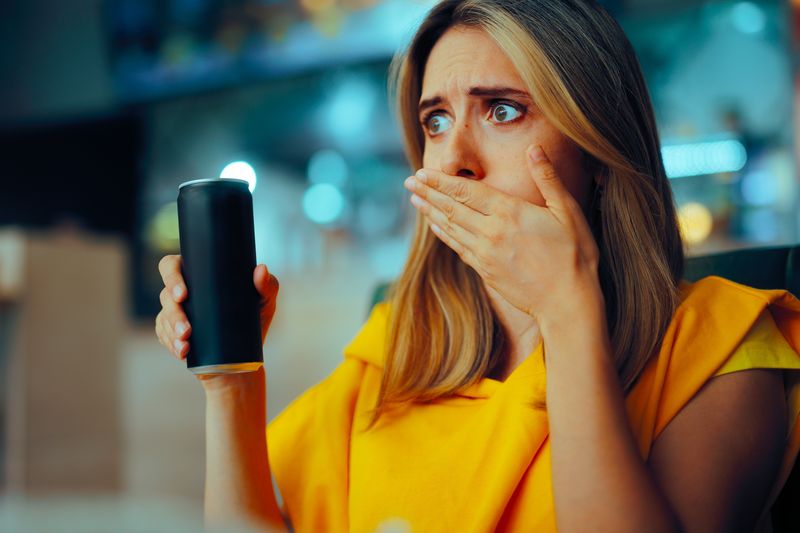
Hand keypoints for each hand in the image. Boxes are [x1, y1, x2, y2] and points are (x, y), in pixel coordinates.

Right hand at [154, 255, 279, 362]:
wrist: (248, 354)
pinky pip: (164, 337)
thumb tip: (261, 269)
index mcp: (198, 274)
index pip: (172, 265)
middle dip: (173, 312)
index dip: (171, 276)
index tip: (184, 293)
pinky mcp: (172, 334)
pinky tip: (182, 352)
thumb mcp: (264, 301)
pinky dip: (172, 345)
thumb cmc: (254, 318)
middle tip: (187, 328)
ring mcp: (175, 313)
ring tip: (186, 343)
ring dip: (172, 331)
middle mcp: (183, 292)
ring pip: (164, 318)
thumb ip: (267, 284)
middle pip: (165, 294)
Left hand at [403, 144, 600, 321]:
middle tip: (409, 181)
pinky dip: (443, 234)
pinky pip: (458, 247)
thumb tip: (535, 147)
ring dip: (430, 212)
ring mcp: (485, 254)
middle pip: (452, 207)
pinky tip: (435, 226)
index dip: (441, 181)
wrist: (567, 303)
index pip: (467, 190)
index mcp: (510, 213)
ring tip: (415, 199)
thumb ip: (547, 177)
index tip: (422, 173)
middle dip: (428, 193)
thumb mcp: (567, 211)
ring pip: (450, 228)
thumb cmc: (574, 255)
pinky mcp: (485, 271)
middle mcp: (491, 232)